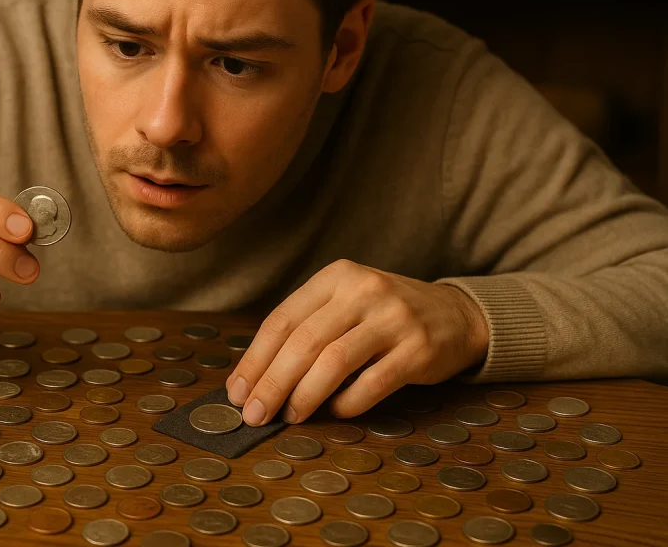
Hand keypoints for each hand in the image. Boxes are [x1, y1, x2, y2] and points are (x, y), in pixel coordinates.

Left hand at [225, 259, 488, 423]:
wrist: (455, 314)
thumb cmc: (382, 316)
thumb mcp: (344, 304)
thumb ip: (305, 330)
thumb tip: (254, 380)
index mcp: (336, 276)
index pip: (282, 319)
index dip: (255, 359)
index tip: (237, 391)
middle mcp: (363, 290)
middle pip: (304, 341)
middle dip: (272, 382)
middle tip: (254, 414)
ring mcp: (394, 318)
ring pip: (334, 361)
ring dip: (305, 396)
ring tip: (290, 416)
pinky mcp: (419, 349)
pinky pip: (372, 384)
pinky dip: (347, 404)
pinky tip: (333, 413)